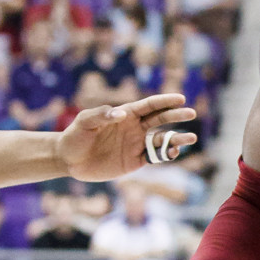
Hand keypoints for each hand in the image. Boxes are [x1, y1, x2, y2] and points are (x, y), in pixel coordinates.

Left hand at [56, 93, 197, 180]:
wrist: (69, 160)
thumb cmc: (75, 136)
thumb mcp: (84, 121)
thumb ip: (101, 114)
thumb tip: (122, 114)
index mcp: (126, 115)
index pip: (149, 106)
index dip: (165, 101)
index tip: (180, 98)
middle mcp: (135, 128)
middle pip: (161, 119)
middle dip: (176, 115)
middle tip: (191, 113)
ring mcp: (137, 144)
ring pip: (162, 139)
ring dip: (177, 138)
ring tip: (191, 138)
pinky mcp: (135, 160)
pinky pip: (155, 157)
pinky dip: (166, 155)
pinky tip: (173, 152)